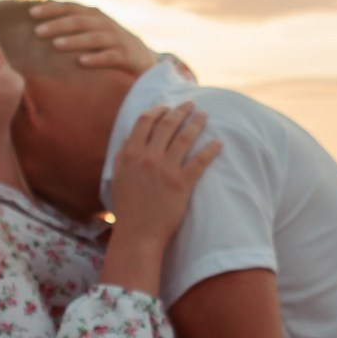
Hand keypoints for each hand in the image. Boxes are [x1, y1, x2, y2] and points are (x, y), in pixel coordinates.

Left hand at [28, 0, 157, 75]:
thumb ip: (72, 23)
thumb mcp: (91, 28)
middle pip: (78, 21)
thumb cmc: (107, 43)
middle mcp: (104, 24)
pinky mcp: (125, 56)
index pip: (70, 8)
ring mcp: (115, 39)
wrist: (141, 57)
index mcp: (93, 15)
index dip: (51, 9)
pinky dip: (95, 59)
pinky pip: (109, 57)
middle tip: (37, 32)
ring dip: (74, 41)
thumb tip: (38, 23)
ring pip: (92, 38)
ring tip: (55, 45)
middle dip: (57, 25)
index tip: (31, 13)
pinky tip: (81, 62)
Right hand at [106, 103, 218, 277]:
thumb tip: (130, 134)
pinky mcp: (182, 184)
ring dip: (196, 122)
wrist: (138, 234)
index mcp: (130, 154)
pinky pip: (200, 161)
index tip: (167, 106)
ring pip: (185, 137)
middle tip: (190, 104)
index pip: (145, 121)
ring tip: (204, 115)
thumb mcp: (117, 176)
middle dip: (180, 110)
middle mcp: (148, 157)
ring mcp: (166, 170)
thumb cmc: (127, 207)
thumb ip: (122, 153)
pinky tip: (219, 142)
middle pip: (167, 124)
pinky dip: (211, 149)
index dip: (158, 110)